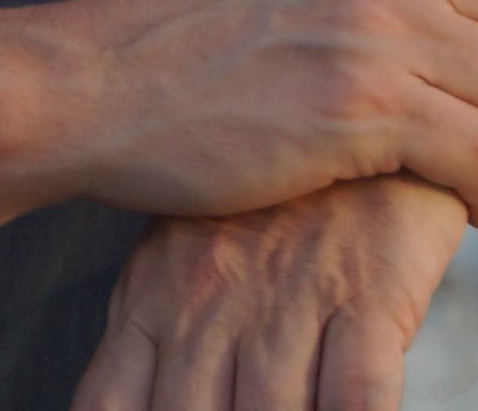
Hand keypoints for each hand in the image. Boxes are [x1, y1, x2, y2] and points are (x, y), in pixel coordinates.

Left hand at [69, 177, 468, 410]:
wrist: (360, 99)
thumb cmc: (267, 201)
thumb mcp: (176, 259)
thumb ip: (147, 341)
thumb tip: (127, 405)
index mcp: (153, 300)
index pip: (109, 406)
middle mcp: (210, 306)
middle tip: (236, 407)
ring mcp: (287, 299)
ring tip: (294, 407)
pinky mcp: (368, 292)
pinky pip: (357, 395)